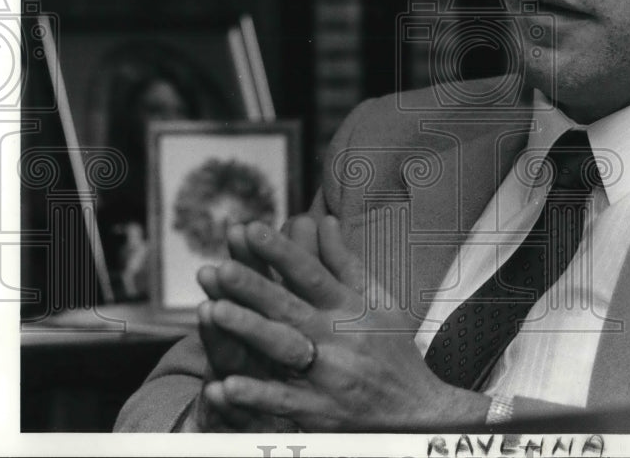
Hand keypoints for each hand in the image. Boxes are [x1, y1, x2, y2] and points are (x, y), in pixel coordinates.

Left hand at [204, 215, 491, 430]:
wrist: (415, 411)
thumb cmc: (392, 349)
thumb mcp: (377, 300)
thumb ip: (345, 262)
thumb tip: (325, 218)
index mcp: (348, 307)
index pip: (311, 274)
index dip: (281, 251)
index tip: (251, 229)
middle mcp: (336, 337)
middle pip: (289, 307)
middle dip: (253, 285)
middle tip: (219, 266)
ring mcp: (326, 375)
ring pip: (281, 349)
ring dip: (248, 330)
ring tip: (213, 312)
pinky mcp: (317, 411)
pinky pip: (281, 402)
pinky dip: (253, 395)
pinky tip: (224, 385)